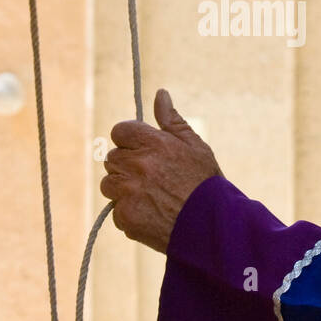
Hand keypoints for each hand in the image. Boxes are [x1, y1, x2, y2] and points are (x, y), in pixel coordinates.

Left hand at [100, 87, 222, 251]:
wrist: (212, 226)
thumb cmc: (205, 183)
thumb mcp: (195, 146)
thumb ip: (172, 120)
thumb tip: (160, 93)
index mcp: (153, 143)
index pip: (119, 131)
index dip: (130, 141)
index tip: (142, 151)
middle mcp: (137, 164)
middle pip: (111, 158)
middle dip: (126, 165)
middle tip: (151, 178)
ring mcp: (129, 192)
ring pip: (109, 184)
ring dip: (123, 189)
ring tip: (150, 197)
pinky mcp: (126, 216)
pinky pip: (116, 210)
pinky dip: (129, 213)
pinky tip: (152, 214)